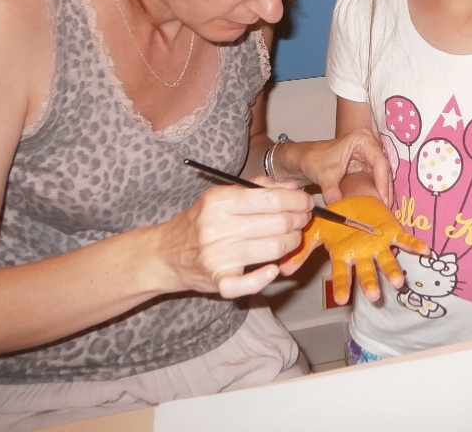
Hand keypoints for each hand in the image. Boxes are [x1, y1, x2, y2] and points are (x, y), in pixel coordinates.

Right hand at [157, 184, 313, 299]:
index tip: (305, 203)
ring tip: (291, 238)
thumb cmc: (200, 221)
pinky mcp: (218, 282)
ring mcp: (217, 257)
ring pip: (273, 250)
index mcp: (219, 202)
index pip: (271, 200)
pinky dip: (266, 277)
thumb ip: (258, 188)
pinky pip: (250, 283)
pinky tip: (273, 268)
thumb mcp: (222, 195)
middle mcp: (217, 228)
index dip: (297, 202)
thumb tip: (292, 190)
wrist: (165, 254)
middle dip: (298, 221)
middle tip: (302, 220)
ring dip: (291, 244)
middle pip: (277, 224)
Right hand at [280, 196, 428, 303]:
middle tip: (374, 296)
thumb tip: (283, 268)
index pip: (340, 274)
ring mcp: (378, 244)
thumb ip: (302, 249)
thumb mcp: (315, 230)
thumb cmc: (334, 218)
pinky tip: (425, 251)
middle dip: (370, 283)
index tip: (341, 299)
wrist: (351, 199)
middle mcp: (362, 253)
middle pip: (366, 271)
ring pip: (386, 260)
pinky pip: (404, 240)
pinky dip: (414, 246)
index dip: (341, 285)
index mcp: (344, 254)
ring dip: (392, 270)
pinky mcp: (391, 232)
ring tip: (399, 282)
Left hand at [294, 129, 392, 203]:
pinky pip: (378, 176)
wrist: (306, 159)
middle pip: (385, 168)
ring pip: (383, 173)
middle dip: (386, 188)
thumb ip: (331, 190)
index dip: (383, 182)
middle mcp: (370, 143)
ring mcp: (370, 152)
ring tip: (384, 208)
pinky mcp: (367, 163)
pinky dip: (379, 189)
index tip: (383, 200)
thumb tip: (338, 207)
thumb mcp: (323, 175)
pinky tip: (379, 202)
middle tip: (386, 208)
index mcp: (362, 139)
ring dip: (384, 190)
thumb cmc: (314, 160)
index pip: (379, 162)